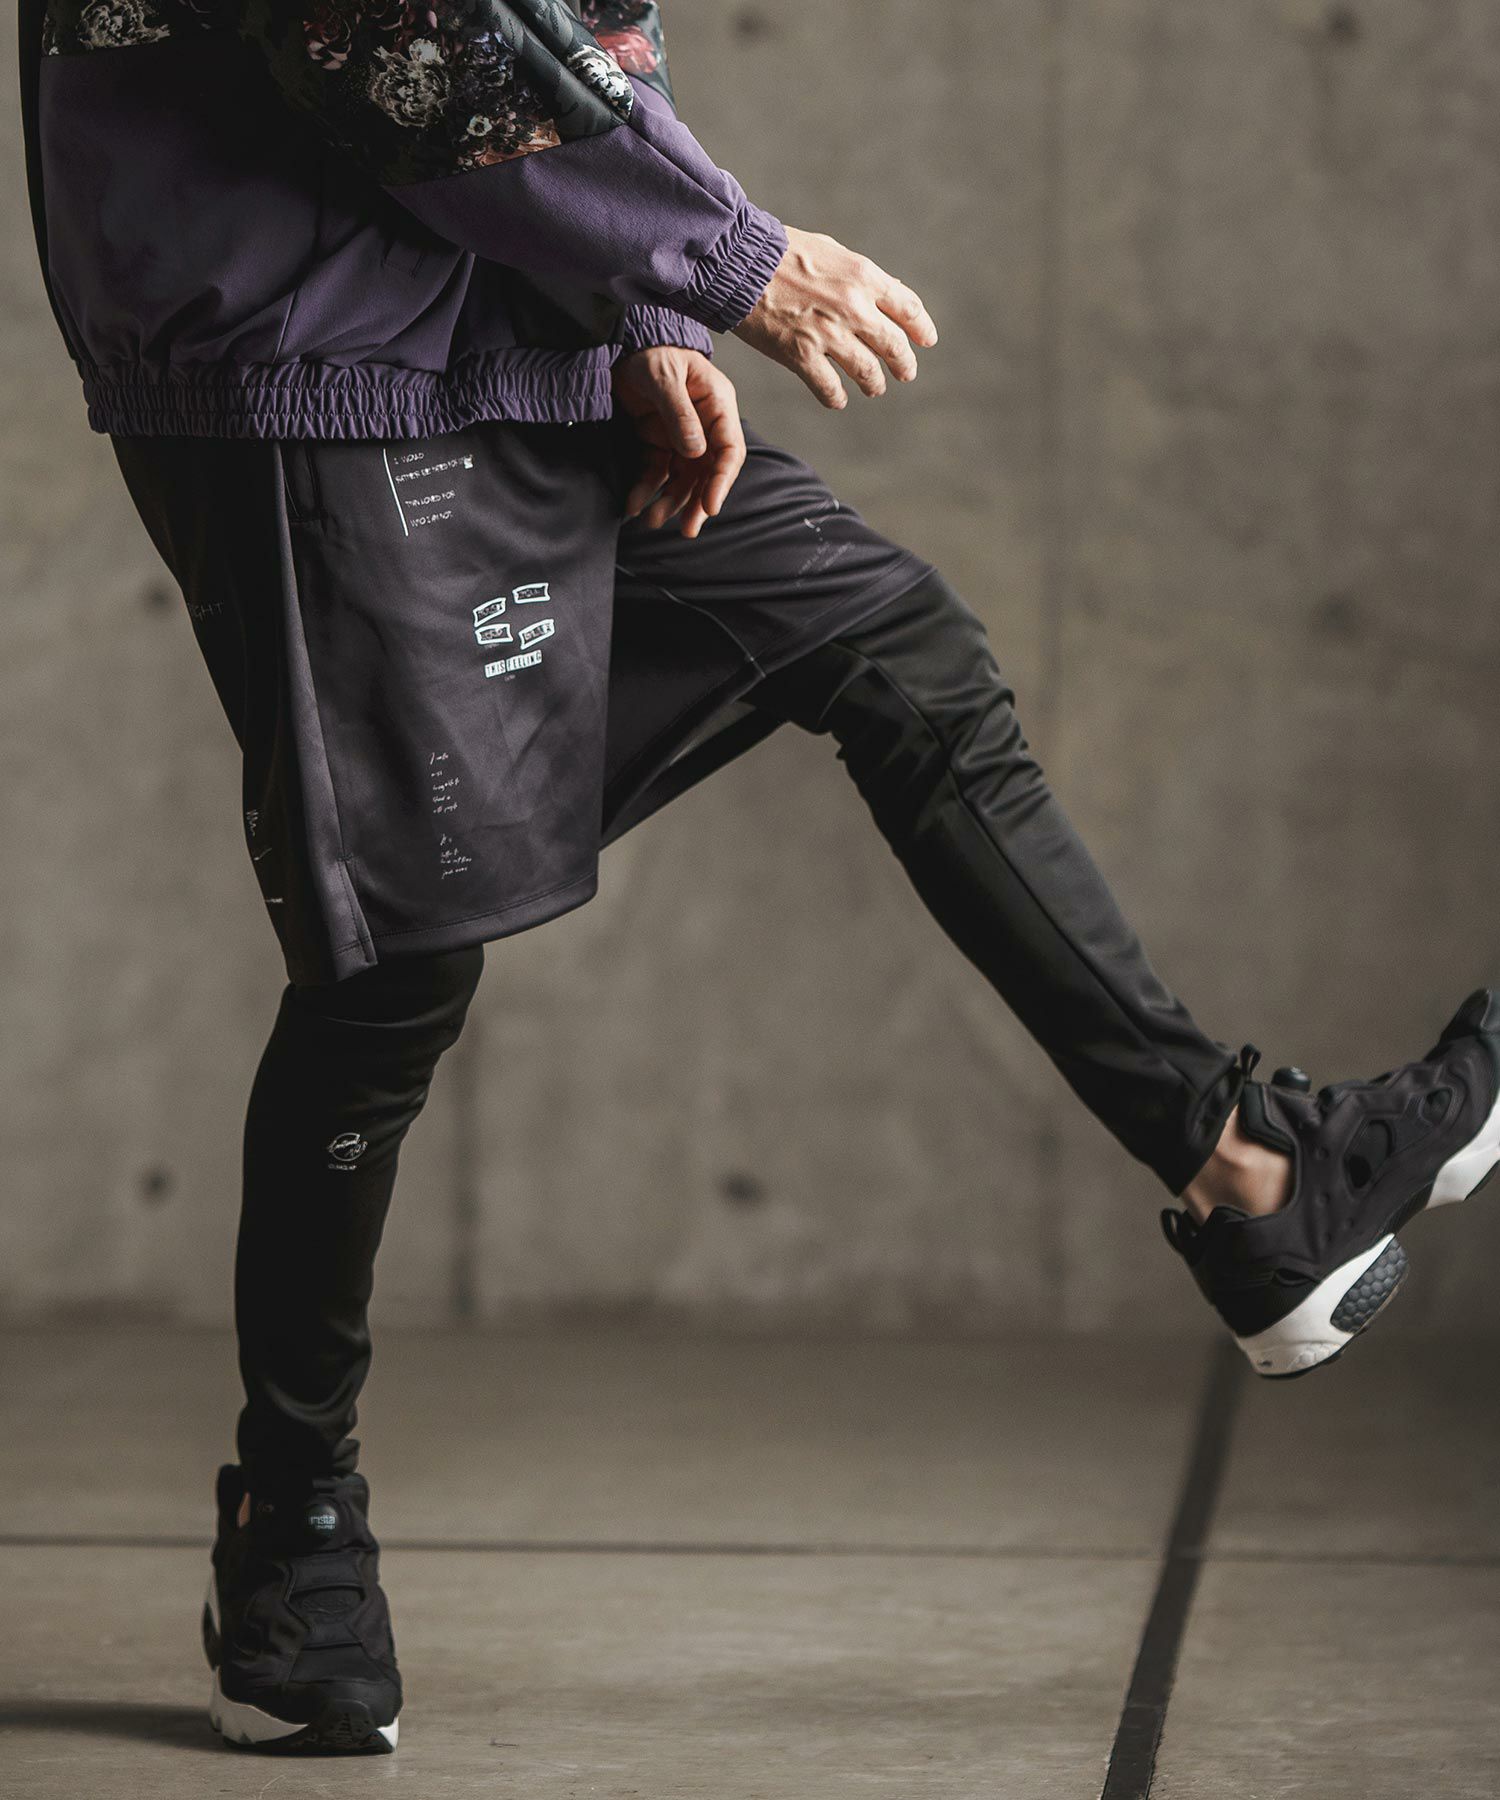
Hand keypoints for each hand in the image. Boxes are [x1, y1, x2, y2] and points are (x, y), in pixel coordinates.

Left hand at [611, 346, 746, 538]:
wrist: (621, 343)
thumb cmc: (650, 350)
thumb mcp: (663, 376)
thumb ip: (679, 413)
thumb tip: (695, 452)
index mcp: (717, 405)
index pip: (729, 450)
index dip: (721, 480)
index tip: (709, 506)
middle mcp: (704, 425)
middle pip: (707, 472)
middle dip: (697, 502)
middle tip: (688, 529)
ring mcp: (681, 435)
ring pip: (682, 478)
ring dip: (669, 502)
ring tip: (652, 520)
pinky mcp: (658, 441)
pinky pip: (656, 471)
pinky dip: (646, 489)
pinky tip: (634, 504)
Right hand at [732, 225, 937, 409]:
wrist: (739, 262)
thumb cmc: (781, 252)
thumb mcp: (831, 251)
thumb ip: (861, 276)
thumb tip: (890, 293)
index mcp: (863, 276)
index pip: (908, 308)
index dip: (921, 328)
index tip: (926, 341)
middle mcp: (852, 307)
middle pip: (894, 346)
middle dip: (904, 364)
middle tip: (905, 373)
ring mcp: (828, 335)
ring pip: (867, 373)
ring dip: (873, 384)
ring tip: (873, 388)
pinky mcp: (801, 357)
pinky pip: (829, 389)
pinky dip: (836, 397)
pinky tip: (837, 398)